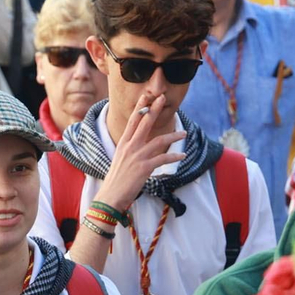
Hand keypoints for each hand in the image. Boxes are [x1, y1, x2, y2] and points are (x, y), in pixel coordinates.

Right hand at [94, 94, 185, 212]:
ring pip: (159, 140)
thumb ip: (130, 151)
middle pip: (144, 123)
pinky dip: (174, 157)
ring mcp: (137, 156)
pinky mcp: (144, 168)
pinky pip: (163, 159)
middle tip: (162, 98)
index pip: (132, 121)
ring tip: (184, 133)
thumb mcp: (121, 160)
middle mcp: (130, 146)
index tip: (146, 97)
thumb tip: (139, 146)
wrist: (110, 196)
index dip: (140, 108)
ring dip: (174, 136)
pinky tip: (182, 156)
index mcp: (123, 143)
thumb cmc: (116, 180)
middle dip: (154, 109)